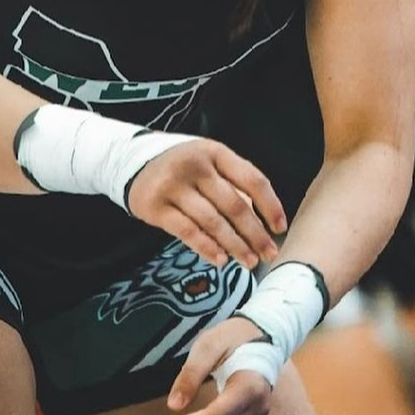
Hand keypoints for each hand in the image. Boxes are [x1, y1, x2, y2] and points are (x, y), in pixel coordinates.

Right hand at [127, 140, 285, 268]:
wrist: (134, 161)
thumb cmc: (185, 166)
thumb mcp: (210, 163)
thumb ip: (233, 185)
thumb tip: (260, 223)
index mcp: (217, 153)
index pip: (252, 180)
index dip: (270, 205)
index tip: (280, 227)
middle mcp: (197, 167)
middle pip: (234, 205)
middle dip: (255, 233)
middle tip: (268, 252)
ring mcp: (175, 186)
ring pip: (213, 221)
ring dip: (234, 245)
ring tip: (248, 261)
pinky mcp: (155, 207)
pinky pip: (187, 231)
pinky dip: (206, 247)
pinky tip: (220, 259)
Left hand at [168, 317, 271, 414]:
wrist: (262, 335)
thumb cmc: (234, 337)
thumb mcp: (210, 344)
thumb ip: (193, 373)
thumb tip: (174, 404)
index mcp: (250, 383)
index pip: (223, 411)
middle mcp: (258, 404)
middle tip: (182, 413)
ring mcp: (257, 413)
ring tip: (189, 412)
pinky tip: (200, 413)